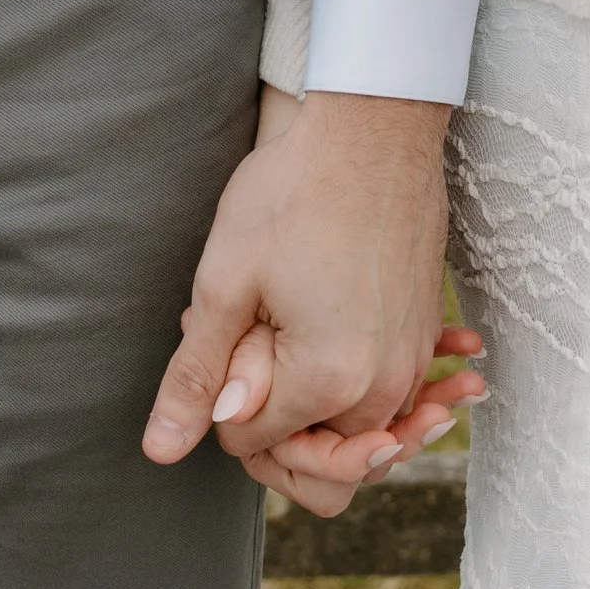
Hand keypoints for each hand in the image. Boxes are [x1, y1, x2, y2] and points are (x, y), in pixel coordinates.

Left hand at [142, 87, 470, 515]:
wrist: (374, 127)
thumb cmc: (294, 193)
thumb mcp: (225, 282)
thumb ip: (198, 376)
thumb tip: (163, 449)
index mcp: (329, 382)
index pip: (253, 444)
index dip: (221, 400)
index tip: (220, 333)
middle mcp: (384, 386)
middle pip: (319, 461)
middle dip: (275, 425)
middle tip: (249, 346)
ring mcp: (413, 361)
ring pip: (359, 435)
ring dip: (319, 406)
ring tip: (284, 326)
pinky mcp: (426, 333)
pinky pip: (396, 396)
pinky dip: (365, 385)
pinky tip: (338, 333)